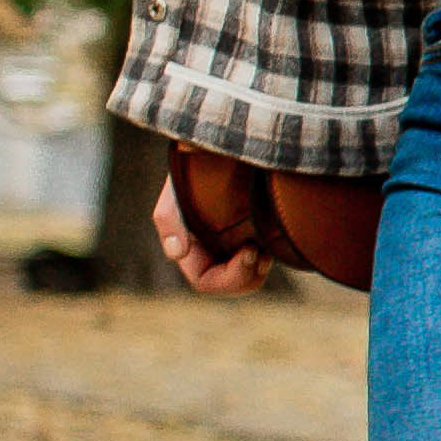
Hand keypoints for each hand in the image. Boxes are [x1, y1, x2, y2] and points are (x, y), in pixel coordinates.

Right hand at [148, 174, 269, 299]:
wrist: (226, 154)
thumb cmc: (196, 170)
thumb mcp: (176, 192)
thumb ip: (169, 220)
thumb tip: (177, 254)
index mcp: (191, 249)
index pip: (205, 282)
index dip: (228, 277)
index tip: (251, 249)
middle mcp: (210, 252)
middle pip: (229, 286)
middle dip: (246, 277)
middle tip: (262, 254)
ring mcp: (231, 247)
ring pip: (246, 279)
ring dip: (257, 270)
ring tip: (267, 249)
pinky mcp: (252, 238)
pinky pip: (259, 264)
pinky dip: (265, 260)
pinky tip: (271, 244)